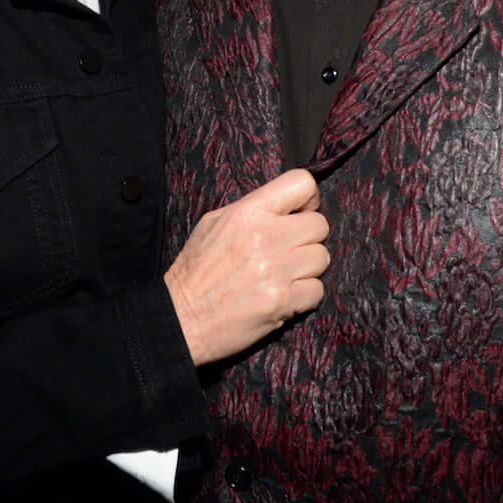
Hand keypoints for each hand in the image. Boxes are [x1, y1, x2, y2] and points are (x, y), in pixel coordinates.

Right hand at [165, 169, 328, 365]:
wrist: (180, 318)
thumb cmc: (196, 272)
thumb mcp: (214, 223)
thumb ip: (252, 210)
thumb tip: (287, 206)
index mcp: (248, 213)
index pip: (302, 184)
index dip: (308, 199)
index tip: (299, 213)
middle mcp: (265, 237)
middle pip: (320, 225)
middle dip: (308, 238)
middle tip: (289, 250)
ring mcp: (276, 270)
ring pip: (322, 258)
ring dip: (307, 268)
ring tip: (283, 275)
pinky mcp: (282, 301)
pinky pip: (317, 290)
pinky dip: (304, 296)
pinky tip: (283, 296)